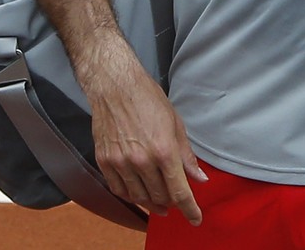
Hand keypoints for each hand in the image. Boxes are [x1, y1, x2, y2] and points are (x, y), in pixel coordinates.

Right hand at [79, 38, 207, 224]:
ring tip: (158, 201)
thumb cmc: (148, 100)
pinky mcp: (105, 161)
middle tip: (176, 202)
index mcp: (164, 150)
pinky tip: (138, 193)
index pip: (180, 191)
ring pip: (139, 197)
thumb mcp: (176, 124)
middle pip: (160, 197)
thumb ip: (187, 156)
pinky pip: (119, 189)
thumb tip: (199, 178)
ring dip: (152, 202)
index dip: (190, 209)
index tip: (195, 218)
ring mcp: (121, 162)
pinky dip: (131, 195)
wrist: (115, 87)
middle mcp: (142, 160)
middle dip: (171, 203)